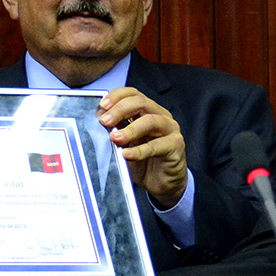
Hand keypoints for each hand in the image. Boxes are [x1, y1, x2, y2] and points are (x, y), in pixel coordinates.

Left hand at [100, 87, 187, 207]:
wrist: (162, 182)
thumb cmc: (144, 161)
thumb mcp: (126, 143)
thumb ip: (116, 130)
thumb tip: (100, 120)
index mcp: (147, 110)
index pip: (133, 94)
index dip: (117, 96)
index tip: (102, 105)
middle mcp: (160, 116)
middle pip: (141, 103)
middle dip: (120, 110)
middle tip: (105, 121)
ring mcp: (170, 130)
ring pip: (151, 121)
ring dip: (130, 130)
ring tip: (115, 138)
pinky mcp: (175, 146)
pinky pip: (157, 146)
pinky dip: (140, 150)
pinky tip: (127, 154)